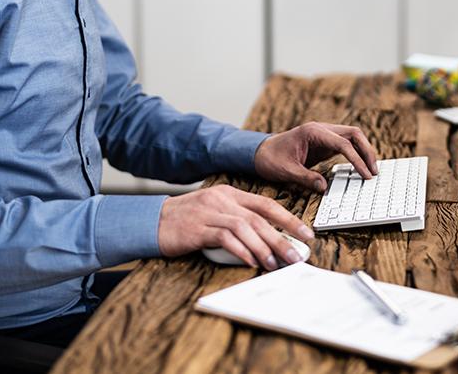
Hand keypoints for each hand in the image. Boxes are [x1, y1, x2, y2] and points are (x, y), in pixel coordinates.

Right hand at [157, 184, 312, 268]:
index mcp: (229, 194)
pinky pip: (225, 238)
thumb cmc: (186, 222)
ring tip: (276, 263)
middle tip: (296, 255)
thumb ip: (237, 222)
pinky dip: (241, 250)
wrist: (152, 221)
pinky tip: (251, 262)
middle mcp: (222, 199)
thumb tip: (268, 241)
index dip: (289, 218)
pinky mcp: (198, 228)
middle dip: (282, 237)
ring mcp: (210, 212)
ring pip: (245, 227)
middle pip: (260, 217)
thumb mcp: (215, 213)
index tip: (305, 233)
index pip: (266, 204)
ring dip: (264, 247)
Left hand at [254, 121, 379, 192]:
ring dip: (364, 151)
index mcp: (313, 132)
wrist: (259, 152)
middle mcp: (321, 129)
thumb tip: (324, 188)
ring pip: (352, 137)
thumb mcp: (286, 171)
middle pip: (354, 134)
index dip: (357, 159)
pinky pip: (345, 145)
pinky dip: (356, 154)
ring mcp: (324, 134)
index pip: (343, 143)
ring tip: (370, 170)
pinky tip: (360, 168)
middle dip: (367, 151)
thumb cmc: (270, 159)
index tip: (365, 174)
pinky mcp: (324, 142)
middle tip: (373, 172)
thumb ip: (306, 178)